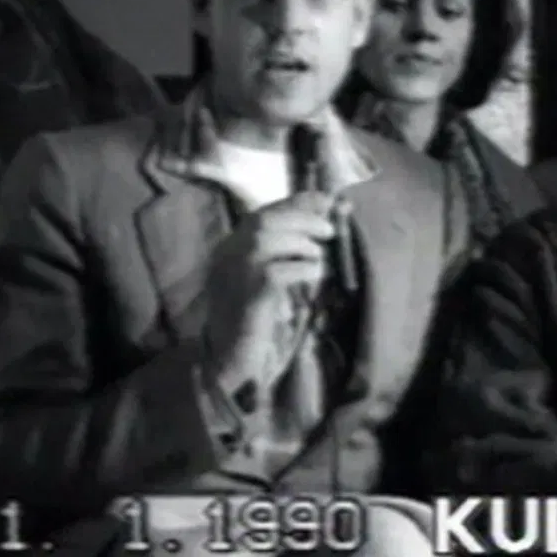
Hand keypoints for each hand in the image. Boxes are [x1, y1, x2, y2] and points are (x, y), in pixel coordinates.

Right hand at [201, 191, 335, 389]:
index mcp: (229, 246)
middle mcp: (226, 253)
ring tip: (319, 258)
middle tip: (330, 230)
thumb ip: (288, 250)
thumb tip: (326, 218)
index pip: (263, 213)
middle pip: (265, 221)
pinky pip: (280, 271)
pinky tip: (315, 275)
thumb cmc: (253, 317)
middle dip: (303, 218)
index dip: (296, 203)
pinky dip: (305, 269)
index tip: (326, 199)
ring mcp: (234, 272)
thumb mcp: (268, 277)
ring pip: (269, 239)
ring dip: (304, 244)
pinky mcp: (249, 293)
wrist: (229, 357)